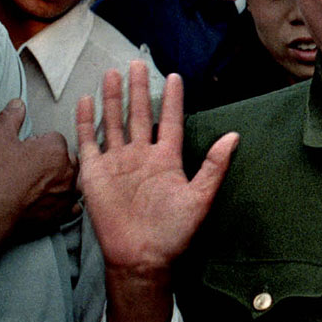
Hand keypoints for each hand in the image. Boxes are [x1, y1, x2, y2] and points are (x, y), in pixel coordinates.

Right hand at [0, 99, 78, 238]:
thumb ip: (11, 116)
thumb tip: (18, 103)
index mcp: (56, 149)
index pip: (54, 139)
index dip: (38, 144)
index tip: (25, 151)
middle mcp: (68, 171)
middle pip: (66, 159)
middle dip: (53, 161)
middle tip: (30, 168)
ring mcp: (68, 194)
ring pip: (71, 181)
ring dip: (60, 181)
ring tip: (37, 185)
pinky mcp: (63, 213)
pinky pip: (72, 206)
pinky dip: (64, 204)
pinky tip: (51, 203)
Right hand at [76, 62, 235, 277]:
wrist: (141, 257)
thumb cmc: (173, 233)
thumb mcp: (200, 198)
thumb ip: (214, 166)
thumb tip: (234, 137)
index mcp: (166, 160)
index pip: (169, 121)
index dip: (172, 100)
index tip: (175, 77)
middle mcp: (141, 157)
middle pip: (138, 114)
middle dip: (138, 89)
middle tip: (138, 63)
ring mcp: (117, 163)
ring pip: (114, 122)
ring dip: (113, 98)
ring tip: (113, 73)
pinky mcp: (95, 173)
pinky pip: (89, 141)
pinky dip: (86, 121)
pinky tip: (86, 100)